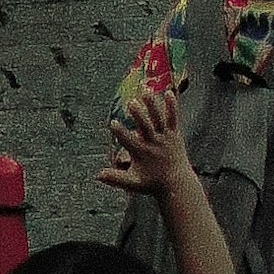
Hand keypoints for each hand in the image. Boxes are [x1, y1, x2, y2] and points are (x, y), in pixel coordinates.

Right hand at [97, 86, 196, 204]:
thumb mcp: (132, 183)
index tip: (112, 122)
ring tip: (145, 91)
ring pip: (158, 119)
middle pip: (145, 126)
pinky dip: (171, 106)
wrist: (177, 183)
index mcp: (141, 153)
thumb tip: (97, 175)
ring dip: (152, 105)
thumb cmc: (151, 183)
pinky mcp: (174, 134)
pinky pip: (173, 118)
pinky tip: (168, 92)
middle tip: (131, 102)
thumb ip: (115, 178)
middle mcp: (153, 143)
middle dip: (138, 115)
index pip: (128, 141)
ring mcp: (165, 137)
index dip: (120, 132)